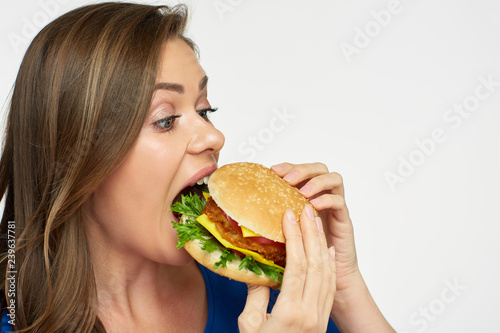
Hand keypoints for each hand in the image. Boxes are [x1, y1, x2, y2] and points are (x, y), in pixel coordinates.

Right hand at [238, 204, 335, 331]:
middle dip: (311, 233)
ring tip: (315, 222)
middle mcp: (311, 312)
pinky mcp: (322, 318)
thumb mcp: (250, 326)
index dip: (294, 237)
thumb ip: (255, 296)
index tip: (289, 216)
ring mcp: (320, 315)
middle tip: (305, 210)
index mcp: (291, 312)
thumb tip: (257, 270)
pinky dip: (329, 265)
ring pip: (326, 272)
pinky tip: (326, 251)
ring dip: (321, 245)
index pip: (297, 265)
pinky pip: (330, 286)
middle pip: (316, 263)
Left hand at [271, 162, 358, 292]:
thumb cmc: (306, 259)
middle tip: (287, 179)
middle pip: (318, 168)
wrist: (331, 279)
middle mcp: (322, 198)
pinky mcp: (344, 221)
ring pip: (333, 179)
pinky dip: (328, 200)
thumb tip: (240, 225)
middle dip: (301, 170)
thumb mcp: (283, 237)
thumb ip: (270, 226)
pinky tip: (314, 206)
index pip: (299, 172)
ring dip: (316, 181)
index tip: (272, 171)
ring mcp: (335, 208)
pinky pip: (340, 202)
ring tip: (302, 192)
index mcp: (306, 198)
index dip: (287, 167)